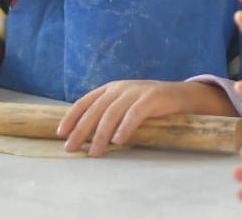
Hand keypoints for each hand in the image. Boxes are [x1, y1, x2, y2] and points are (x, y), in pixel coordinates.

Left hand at [57, 80, 233, 156]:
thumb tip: (83, 135)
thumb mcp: (125, 104)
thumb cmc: (148, 104)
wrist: (180, 95)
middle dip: (81, 130)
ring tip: (94, 152)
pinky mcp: (152, 98)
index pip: (85, 101)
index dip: (71, 117)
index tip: (60, 133)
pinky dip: (125, 128)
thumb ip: (108, 113)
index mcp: (110, 88)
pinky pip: (134, 114)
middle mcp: (120, 88)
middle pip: (95, 110)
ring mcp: (136, 92)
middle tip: (71, 148)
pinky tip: (118, 141)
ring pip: (112, 114)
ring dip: (100, 135)